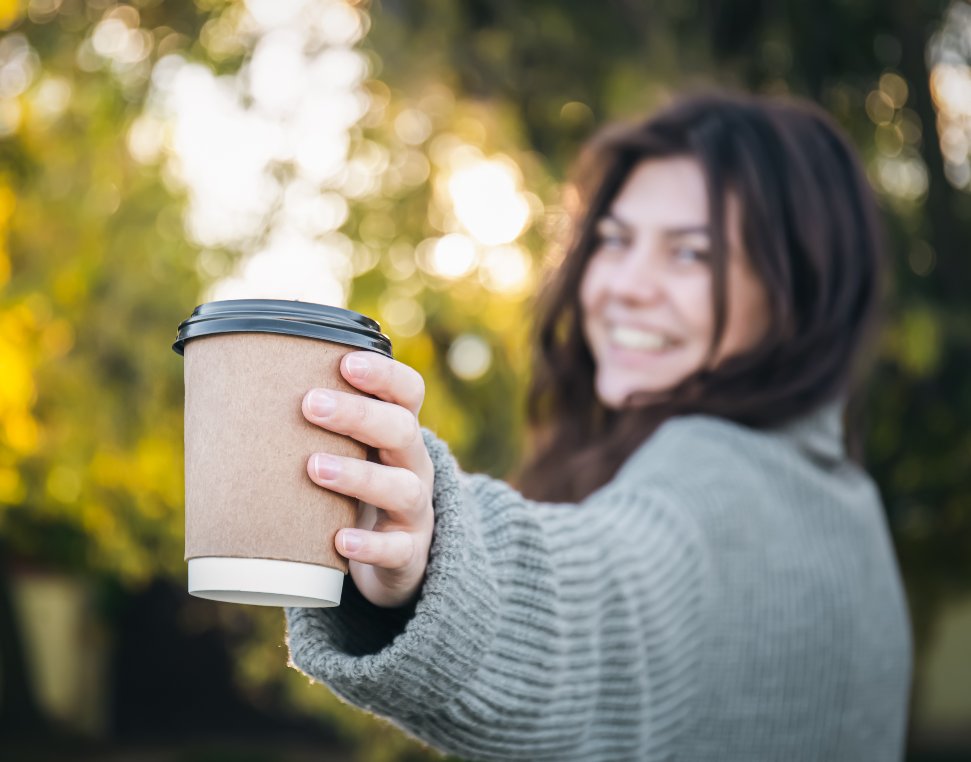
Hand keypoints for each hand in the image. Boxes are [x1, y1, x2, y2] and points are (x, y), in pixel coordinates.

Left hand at [302, 351, 433, 607]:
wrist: (395, 560)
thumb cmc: (353, 492)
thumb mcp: (345, 456)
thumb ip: (304, 432)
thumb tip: (215, 404)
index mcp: (398, 432)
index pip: (407, 392)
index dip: (384, 374)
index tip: (345, 361)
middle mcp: (413, 465)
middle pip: (402, 430)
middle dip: (359, 415)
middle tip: (310, 404)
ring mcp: (414, 510)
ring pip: (401, 487)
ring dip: (359, 475)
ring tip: (314, 467)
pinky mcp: (408, 553)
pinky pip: (396, 548)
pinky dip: (369, 545)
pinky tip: (340, 539)